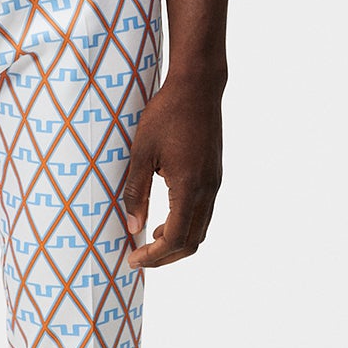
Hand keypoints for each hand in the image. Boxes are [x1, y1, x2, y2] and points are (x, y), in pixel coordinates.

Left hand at [122, 73, 223, 268]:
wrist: (198, 87)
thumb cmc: (166, 114)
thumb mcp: (141, 152)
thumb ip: (136, 192)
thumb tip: (133, 228)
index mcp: (189, 187)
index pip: (176, 238)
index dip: (155, 256)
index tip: (134, 260)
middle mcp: (207, 190)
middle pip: (192, 242)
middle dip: (166, 257)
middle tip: (140, 258)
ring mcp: (214, 183)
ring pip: (200, 229)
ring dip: (177, 242)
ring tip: (150, 242)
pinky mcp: (214, 175)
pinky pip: (203, 213)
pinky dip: (185, 225)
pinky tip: (165, 218)